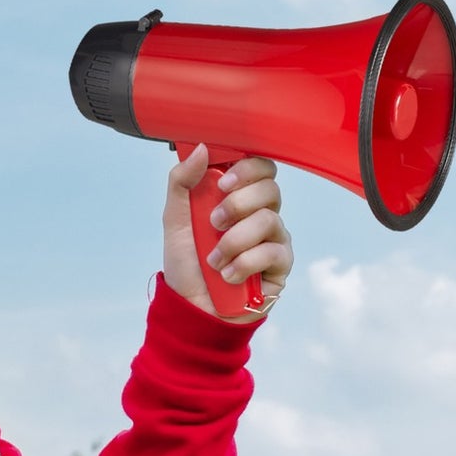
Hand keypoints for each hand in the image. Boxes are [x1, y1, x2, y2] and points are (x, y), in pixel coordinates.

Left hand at [162, 145, 293, 322]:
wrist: (191, 307)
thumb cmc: (186, 262)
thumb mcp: (174, 219)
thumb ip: (182, 182)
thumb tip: (200, 148)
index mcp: (238, 196)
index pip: (260, 167)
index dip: (247, 168)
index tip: (223, 181)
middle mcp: (260, 213)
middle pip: (270, 189)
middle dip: (238, 204)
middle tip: (213, 223)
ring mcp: (273, 239)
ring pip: (269, 220)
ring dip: (234, 240)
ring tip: (214, 260)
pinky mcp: (280, 265)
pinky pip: (273, 252)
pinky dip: (244, 263)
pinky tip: (228, 276)